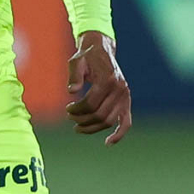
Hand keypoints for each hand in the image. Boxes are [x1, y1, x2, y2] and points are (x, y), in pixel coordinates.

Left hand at [66, 30, 131, 144]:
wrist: (101, 50)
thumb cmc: (86, 56)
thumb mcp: (76, 61)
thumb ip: (74, 75)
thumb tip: (72, 91)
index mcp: (108, 79)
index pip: (91, 103)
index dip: (77, 110)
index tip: (68, 108)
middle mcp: (119, 89)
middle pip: (99, 114)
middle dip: (82, 119)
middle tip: (70, 117)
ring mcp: (125, 96)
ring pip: (109, 121)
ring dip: (92, 128)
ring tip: (77, 128)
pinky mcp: (126, 101)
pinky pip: (126, 122)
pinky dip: (119, 134)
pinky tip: (108, 143)